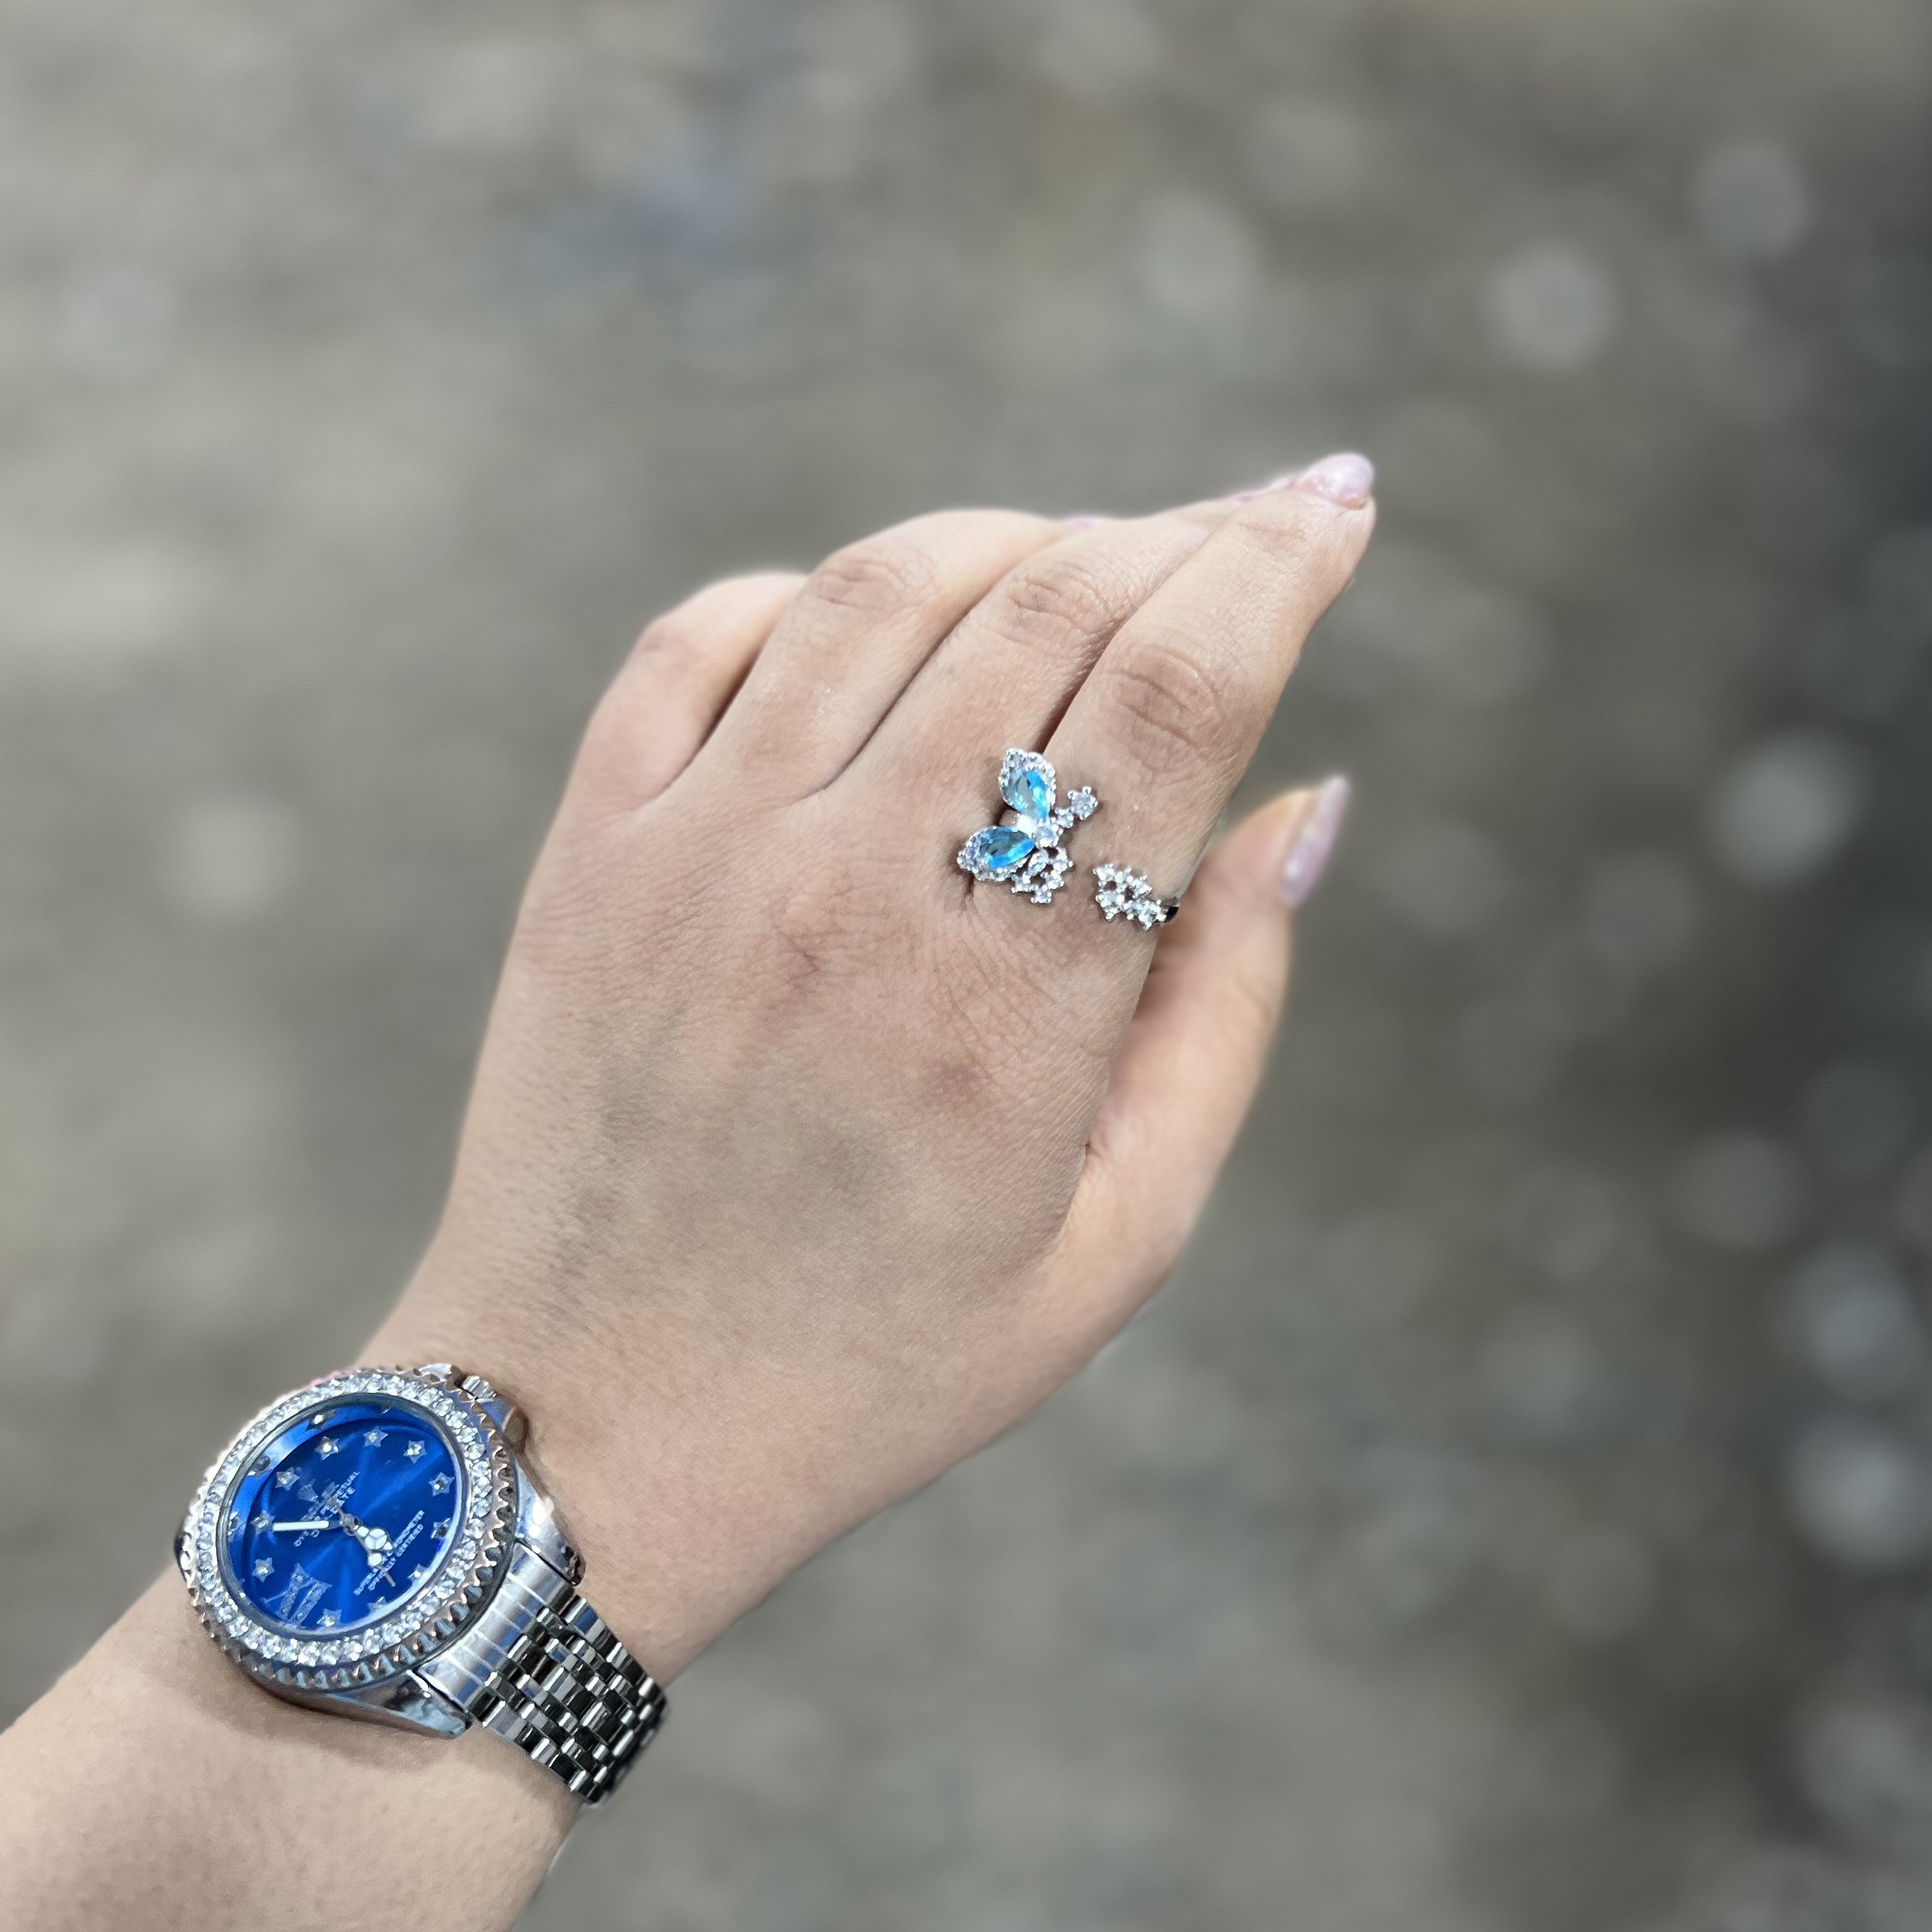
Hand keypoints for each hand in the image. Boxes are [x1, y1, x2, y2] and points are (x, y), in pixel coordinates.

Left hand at [373, 468, 1372, 1680]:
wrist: (592, 1424)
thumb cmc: (883, 1360)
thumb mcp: (1114, 1242)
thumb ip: (1226, 1012)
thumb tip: (1306, 794)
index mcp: (1008, 1005)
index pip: (1174, 693)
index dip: (1279, 564)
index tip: (1340, 507)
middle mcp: (850, 890)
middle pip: (1051, 603)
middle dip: (1186, 531)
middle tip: (1255, 522)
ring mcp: (701, 853)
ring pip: (885, 584)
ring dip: (1020, 536)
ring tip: (1096, 559)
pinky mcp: (591, 848)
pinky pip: (707, 633)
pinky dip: (819, 592)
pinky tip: (892, 628)